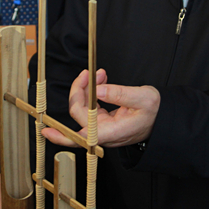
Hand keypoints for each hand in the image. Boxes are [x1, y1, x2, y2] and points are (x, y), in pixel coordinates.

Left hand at [43, 69, 160, 147]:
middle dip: (80, 90)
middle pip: (79, 114)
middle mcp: (103, 133)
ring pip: (83, 109)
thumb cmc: (155, 112)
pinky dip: (92, 93)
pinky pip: (90, 107)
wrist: (163, 118)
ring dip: (87, 89)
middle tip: (90, 73)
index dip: (61, 135)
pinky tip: (101, 82)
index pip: (81, 135)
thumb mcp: (143, 98)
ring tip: (100, 74)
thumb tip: (98, 90)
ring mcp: (102, 127)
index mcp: (111, 132)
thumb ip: (120, 94)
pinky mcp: (103, 122)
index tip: (46, 129)